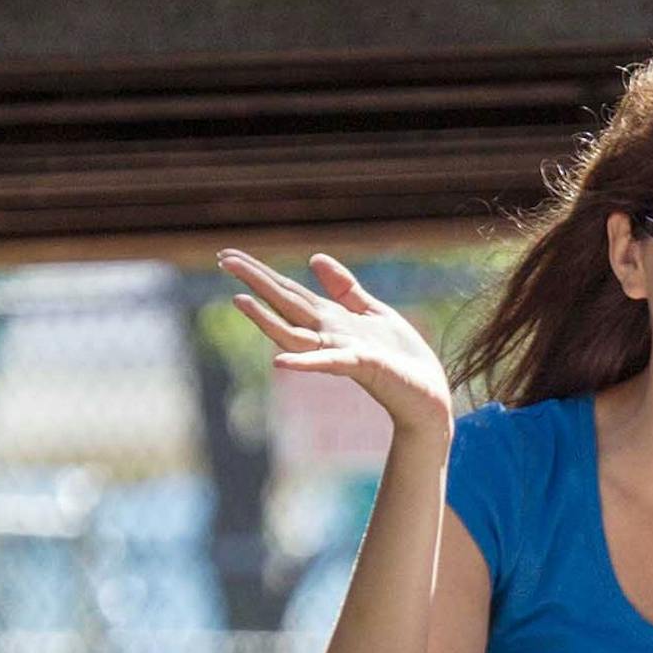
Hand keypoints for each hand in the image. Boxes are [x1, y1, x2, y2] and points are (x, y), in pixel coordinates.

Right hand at [218, 249, 453, 439]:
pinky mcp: (362, 366)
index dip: (261, 273)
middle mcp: (330, 335)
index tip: (228, 256)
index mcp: (332, 319)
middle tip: (223, 260)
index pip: (289, 292)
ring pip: (296, 335)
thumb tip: (314, 258)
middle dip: (256, 283)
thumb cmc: (402, 357)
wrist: (429, 395)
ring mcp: (342, 352)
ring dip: (267, 320)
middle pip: (286, 305)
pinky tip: (280, 362)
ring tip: (239, 299)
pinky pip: (330, 362)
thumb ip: (344, 288)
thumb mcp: (373, 311)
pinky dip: (305, 362)